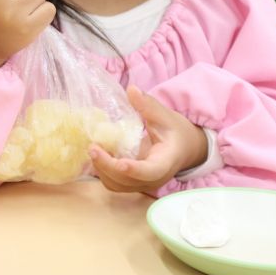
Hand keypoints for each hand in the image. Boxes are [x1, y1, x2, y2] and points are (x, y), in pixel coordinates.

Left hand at [90, 85, 208, 194]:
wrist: (183, 149)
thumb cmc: (175, 132)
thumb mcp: (165, 116)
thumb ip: (148, 105)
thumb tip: (132, 89)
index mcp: (166, 162)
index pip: (151, 172)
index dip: (135, 170)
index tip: (120, 163)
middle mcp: (154, 179)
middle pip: (128, 181)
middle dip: (108, 166)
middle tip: (93, 147)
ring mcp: (142, 183)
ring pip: (118, 185)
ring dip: (102, 169)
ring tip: (92, 148)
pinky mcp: (131, 182)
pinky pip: (113, 182)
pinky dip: (102, 171)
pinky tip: (96, 154)